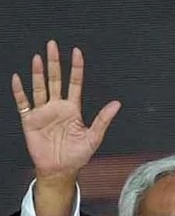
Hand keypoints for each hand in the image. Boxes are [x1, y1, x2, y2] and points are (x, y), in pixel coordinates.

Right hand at [11, 40, 120, 182]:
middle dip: (54, 63)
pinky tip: (18, 79)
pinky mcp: (30, 121)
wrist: (60, 170)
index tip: (77, 52)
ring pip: (39, 87)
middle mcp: (57, 107)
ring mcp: (43, 112)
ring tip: (38, 57)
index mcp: (73, 109)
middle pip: (55, 80)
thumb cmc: (77, 155)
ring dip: (38, 73)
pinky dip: (19, 91)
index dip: (76, 68)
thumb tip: (117, 104)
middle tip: (53, 45)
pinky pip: (23, 103)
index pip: (74, 83)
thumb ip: (103, 119)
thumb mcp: (94, 137)